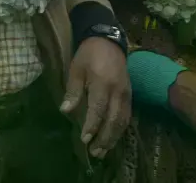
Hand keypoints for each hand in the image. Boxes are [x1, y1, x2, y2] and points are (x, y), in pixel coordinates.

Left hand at [61, 37, 131, 157]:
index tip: (84, 139)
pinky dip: (120, 129)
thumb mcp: (75, 69)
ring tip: (104, 150)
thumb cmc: (88, 55)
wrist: (108, 42)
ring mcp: (126, 94)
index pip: (98, 110)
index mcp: (103, 84)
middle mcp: (118, 92)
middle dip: (104, 138)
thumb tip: (65, 110)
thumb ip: (73, 91)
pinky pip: (127, 116)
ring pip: (122, 121)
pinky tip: (113, 137)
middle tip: (95, 152)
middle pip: (113, 120)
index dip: (92, 126)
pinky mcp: (130, 95)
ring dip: (113, 137)